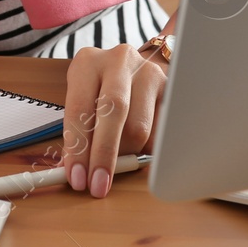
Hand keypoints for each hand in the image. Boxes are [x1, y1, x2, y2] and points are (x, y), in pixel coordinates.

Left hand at [61, 44, 167, 197]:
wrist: (133, 68)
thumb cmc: (99, 90)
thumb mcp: (81, 102)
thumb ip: (78, 134)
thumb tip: (77, 174)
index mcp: (87, 63)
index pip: (80, 108)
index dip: (78, 148)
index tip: (77, 178)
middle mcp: (119, 61)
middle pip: (114, 111)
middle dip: (105, 154)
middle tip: (99, 185)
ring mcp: (148, 72)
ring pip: (140, 127)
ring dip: (127, 153)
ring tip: (120, 156)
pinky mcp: (170, 88)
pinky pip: (160, 132)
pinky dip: (147, 149)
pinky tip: (139, 146)